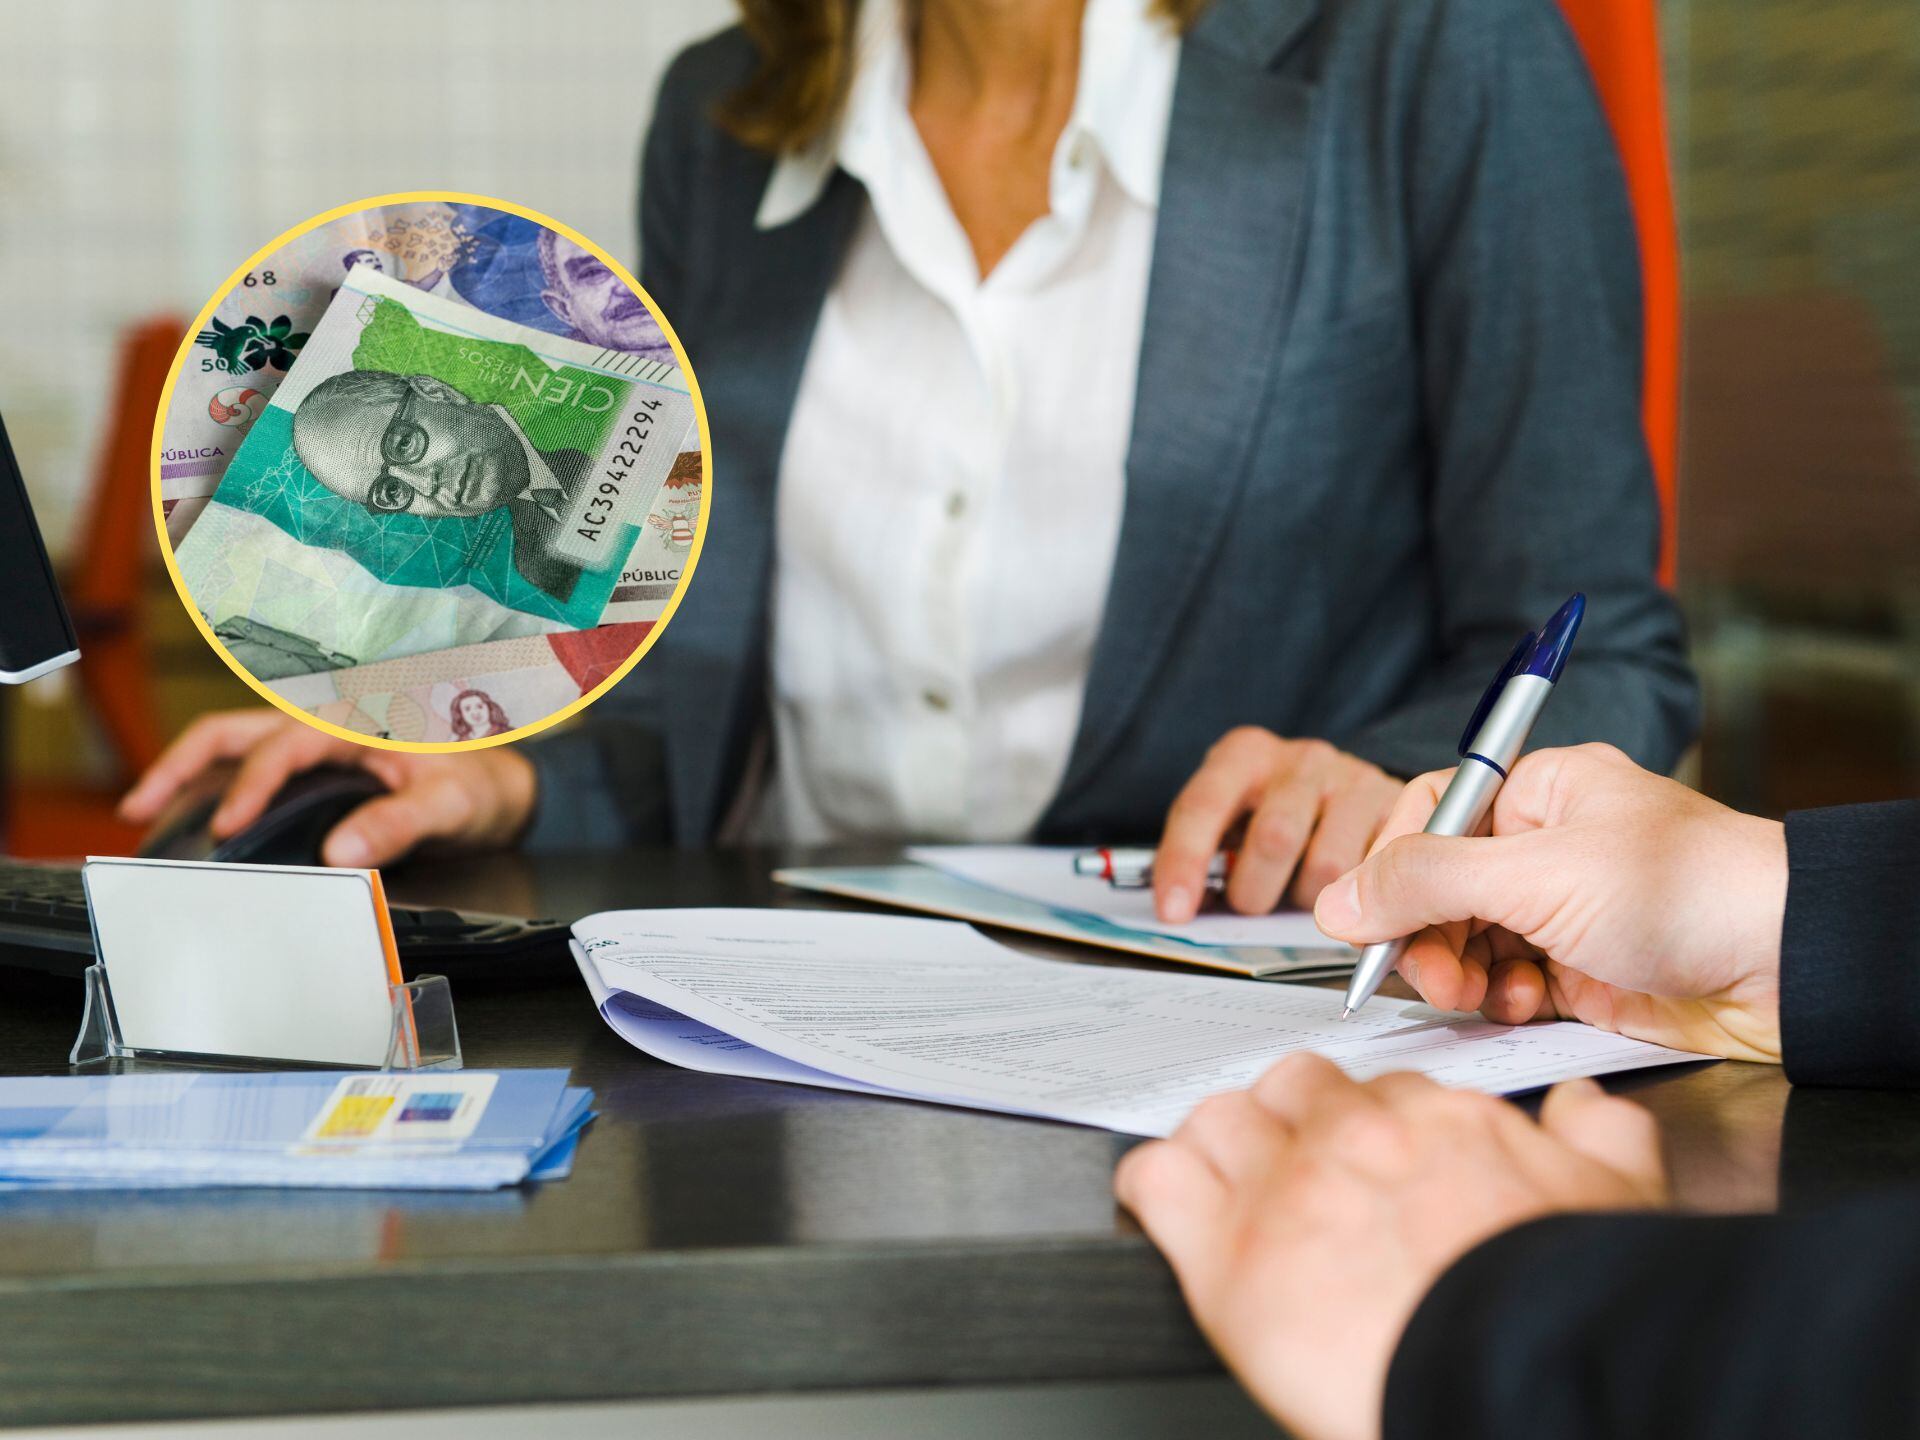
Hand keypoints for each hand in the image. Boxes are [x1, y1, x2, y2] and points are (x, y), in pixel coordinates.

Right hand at [119, 709, 537, 867]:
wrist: (500, 787)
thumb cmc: (480, 785)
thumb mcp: (451, 805)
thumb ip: (402, 823)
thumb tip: (344, 850)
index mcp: (358, 719)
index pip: (287, 746)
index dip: (253, 785)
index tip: (230, 826)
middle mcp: (327, 721)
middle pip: (236, 729)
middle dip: (182, 763)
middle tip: (139, 804)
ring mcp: (316, 741)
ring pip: (234, 742)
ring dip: (187, 771)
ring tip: (144, 809)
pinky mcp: (313, 764)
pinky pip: (251, 765)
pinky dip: (214, 784)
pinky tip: (194, 815)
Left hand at [1116, 1055, 1665, 1439]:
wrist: (1522, 1374)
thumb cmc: (1568, 1305)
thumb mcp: (1618, 1199)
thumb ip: (1599, 1135)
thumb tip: (1581, 1106)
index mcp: (1437, 1122)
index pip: (1377, 1086)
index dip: (1367, 1123)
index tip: (1367, 1155)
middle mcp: (1353, 1138)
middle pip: (1289, 1086)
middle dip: (1290, 1120)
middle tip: (1296, 1169)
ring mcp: (1283, 1188)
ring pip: (1218, 1119)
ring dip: (1222, 1146)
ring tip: (1229, 1186)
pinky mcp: (1225, 1253)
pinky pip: (1158, 1180)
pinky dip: (1155, 1185)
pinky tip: (1168, 1206)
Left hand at [1154, 729, 1400, 919]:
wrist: (1345, 787)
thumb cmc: (1272, 811)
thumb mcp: (1231, 819)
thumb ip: (1208, 854)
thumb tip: (1183, 909)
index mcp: (1244, 755)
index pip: (1203, 805)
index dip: (1184, 862)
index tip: (1174, 911)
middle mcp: (1300, 759)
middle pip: (1273, 838)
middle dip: (1254, 891)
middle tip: (1252, 904)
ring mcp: (1352, 779)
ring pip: (1328, 867)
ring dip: (1308, 901)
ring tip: (1301, 892)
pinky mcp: (1397, 806)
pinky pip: (1374, 873)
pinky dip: (1355, 900)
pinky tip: (1345, 891)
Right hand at [1313, 743, 1786, 1060]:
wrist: (1791, 967)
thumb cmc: (1688, 891)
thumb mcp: (1536, 874)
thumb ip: (1425, 882)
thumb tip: (1339, 901)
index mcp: (1542, 792)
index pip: (1432, 814)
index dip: (1395, 865)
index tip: (1368, 915)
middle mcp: (1549, 846)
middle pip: (1441, 886)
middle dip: (1425, 932)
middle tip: (1428, 971)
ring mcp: (1565, 911)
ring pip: (1468, 941)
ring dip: (1459, 971)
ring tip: (1477, 993)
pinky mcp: (1583, 971)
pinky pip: (1507, 984)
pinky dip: (1501, 1000)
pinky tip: (1521, 1005)